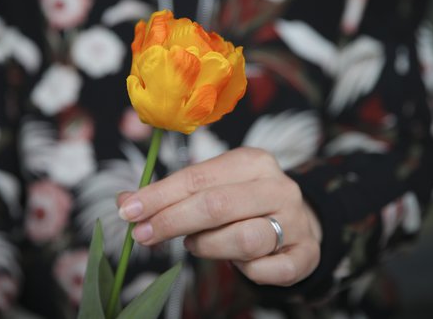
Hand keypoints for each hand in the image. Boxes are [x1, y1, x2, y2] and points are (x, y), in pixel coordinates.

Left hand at [117, 147, 321, 286]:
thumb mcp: (211, 188)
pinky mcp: (307, 254)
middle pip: (216, 205)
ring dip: (208, 247)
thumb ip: (172, 193)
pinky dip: (246, 272)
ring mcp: (297, 221)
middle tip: (143, 235)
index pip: (197, 176)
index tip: (128, 210)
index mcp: (253, 161)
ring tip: (195, 244)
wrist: (301, 221)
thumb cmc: (244, 203)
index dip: (159, 196)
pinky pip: (268, 271)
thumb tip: (125, 200)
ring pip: (243, 240)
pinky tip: (239, 263)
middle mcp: (279, 187)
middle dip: (172, 221)